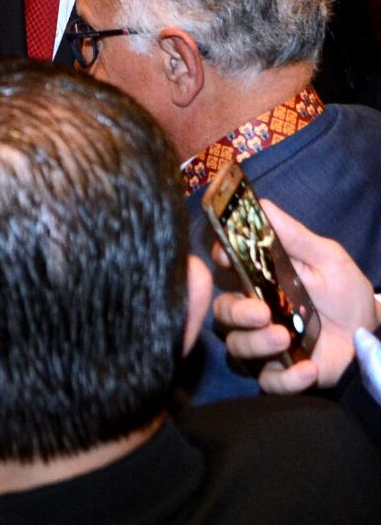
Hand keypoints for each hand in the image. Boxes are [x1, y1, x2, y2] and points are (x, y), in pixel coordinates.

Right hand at [212, 200, 379, 393]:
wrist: (372, 336)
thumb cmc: (344, 292)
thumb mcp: (325, 257)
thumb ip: (293, 235)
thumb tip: (260, 203)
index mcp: (259, 278)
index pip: (224, 267)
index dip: (219, 260)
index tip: (226, 256)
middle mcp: (254, 309)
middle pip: (222, 310)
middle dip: (236, 312)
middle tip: (261, 312)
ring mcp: (264, 342)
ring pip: (237, 345)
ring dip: (257, 343)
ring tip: (286, 339)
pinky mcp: (281, 374)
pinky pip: (267, 382)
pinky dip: (285, 379)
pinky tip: (307, 369)